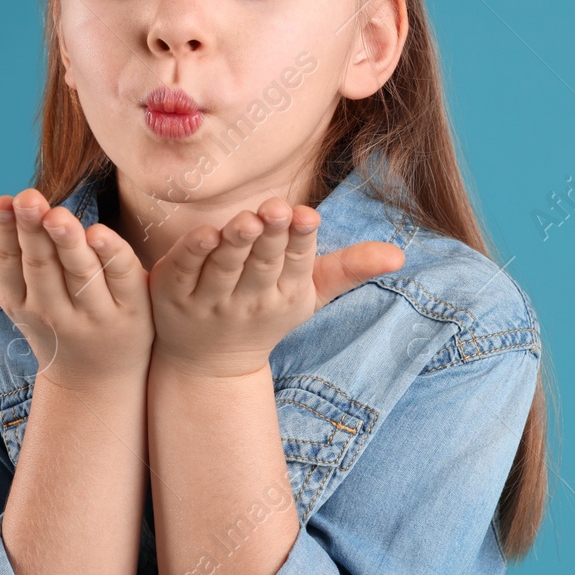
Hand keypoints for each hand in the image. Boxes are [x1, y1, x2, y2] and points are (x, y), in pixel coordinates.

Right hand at [0, 188, 153, 391]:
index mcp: (19, 299)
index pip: (7, 264)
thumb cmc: (43, 315)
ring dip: (68, 243)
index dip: (3, 234)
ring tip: (58, 215)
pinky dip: (112, 257)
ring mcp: (94, 314)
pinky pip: (121, 280)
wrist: (94, 380)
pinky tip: (102, 234)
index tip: (0, 202)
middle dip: (32, 232)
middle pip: (41, 266)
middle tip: (28, 199)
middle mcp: (53, 309)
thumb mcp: (2, 286)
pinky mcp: (133, 311)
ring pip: (79, 273)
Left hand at [147, 197, 405, 378]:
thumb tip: (400, 254)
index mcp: (287, 294)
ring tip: (247, 219)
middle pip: (263, 264)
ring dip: (236, 243)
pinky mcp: (174, 296)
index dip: (301, 240)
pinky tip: (203, 233)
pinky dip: (193, 253)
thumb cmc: (268, 313)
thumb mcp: (311, 294)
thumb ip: (350, 268)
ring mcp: (211, 301)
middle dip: (272, 237)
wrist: (211, 364)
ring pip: (225, 267)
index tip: (307, 216)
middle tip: (277, 210)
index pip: (298, 263)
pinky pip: (186, 272)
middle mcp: (251, 299)